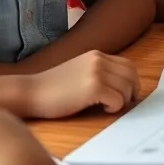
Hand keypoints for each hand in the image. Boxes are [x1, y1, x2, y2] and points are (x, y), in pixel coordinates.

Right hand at [16, 51, 140, 118]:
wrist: (31, 92)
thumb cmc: (52, 88)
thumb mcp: (79, 72)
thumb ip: (99, 73)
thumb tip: (122, 86)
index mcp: (97, 55)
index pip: (128, 65)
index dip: (131, 82)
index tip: (126, 95)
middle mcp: (99, 60)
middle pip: (131, 76)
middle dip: (131, 92)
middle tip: (121, 104)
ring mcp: (97, 72)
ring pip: (127, 89)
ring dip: (121, 101)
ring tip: (106, 106)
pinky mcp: (94, 87)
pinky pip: (118, 100)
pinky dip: (114, 108)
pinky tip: (101, 109)